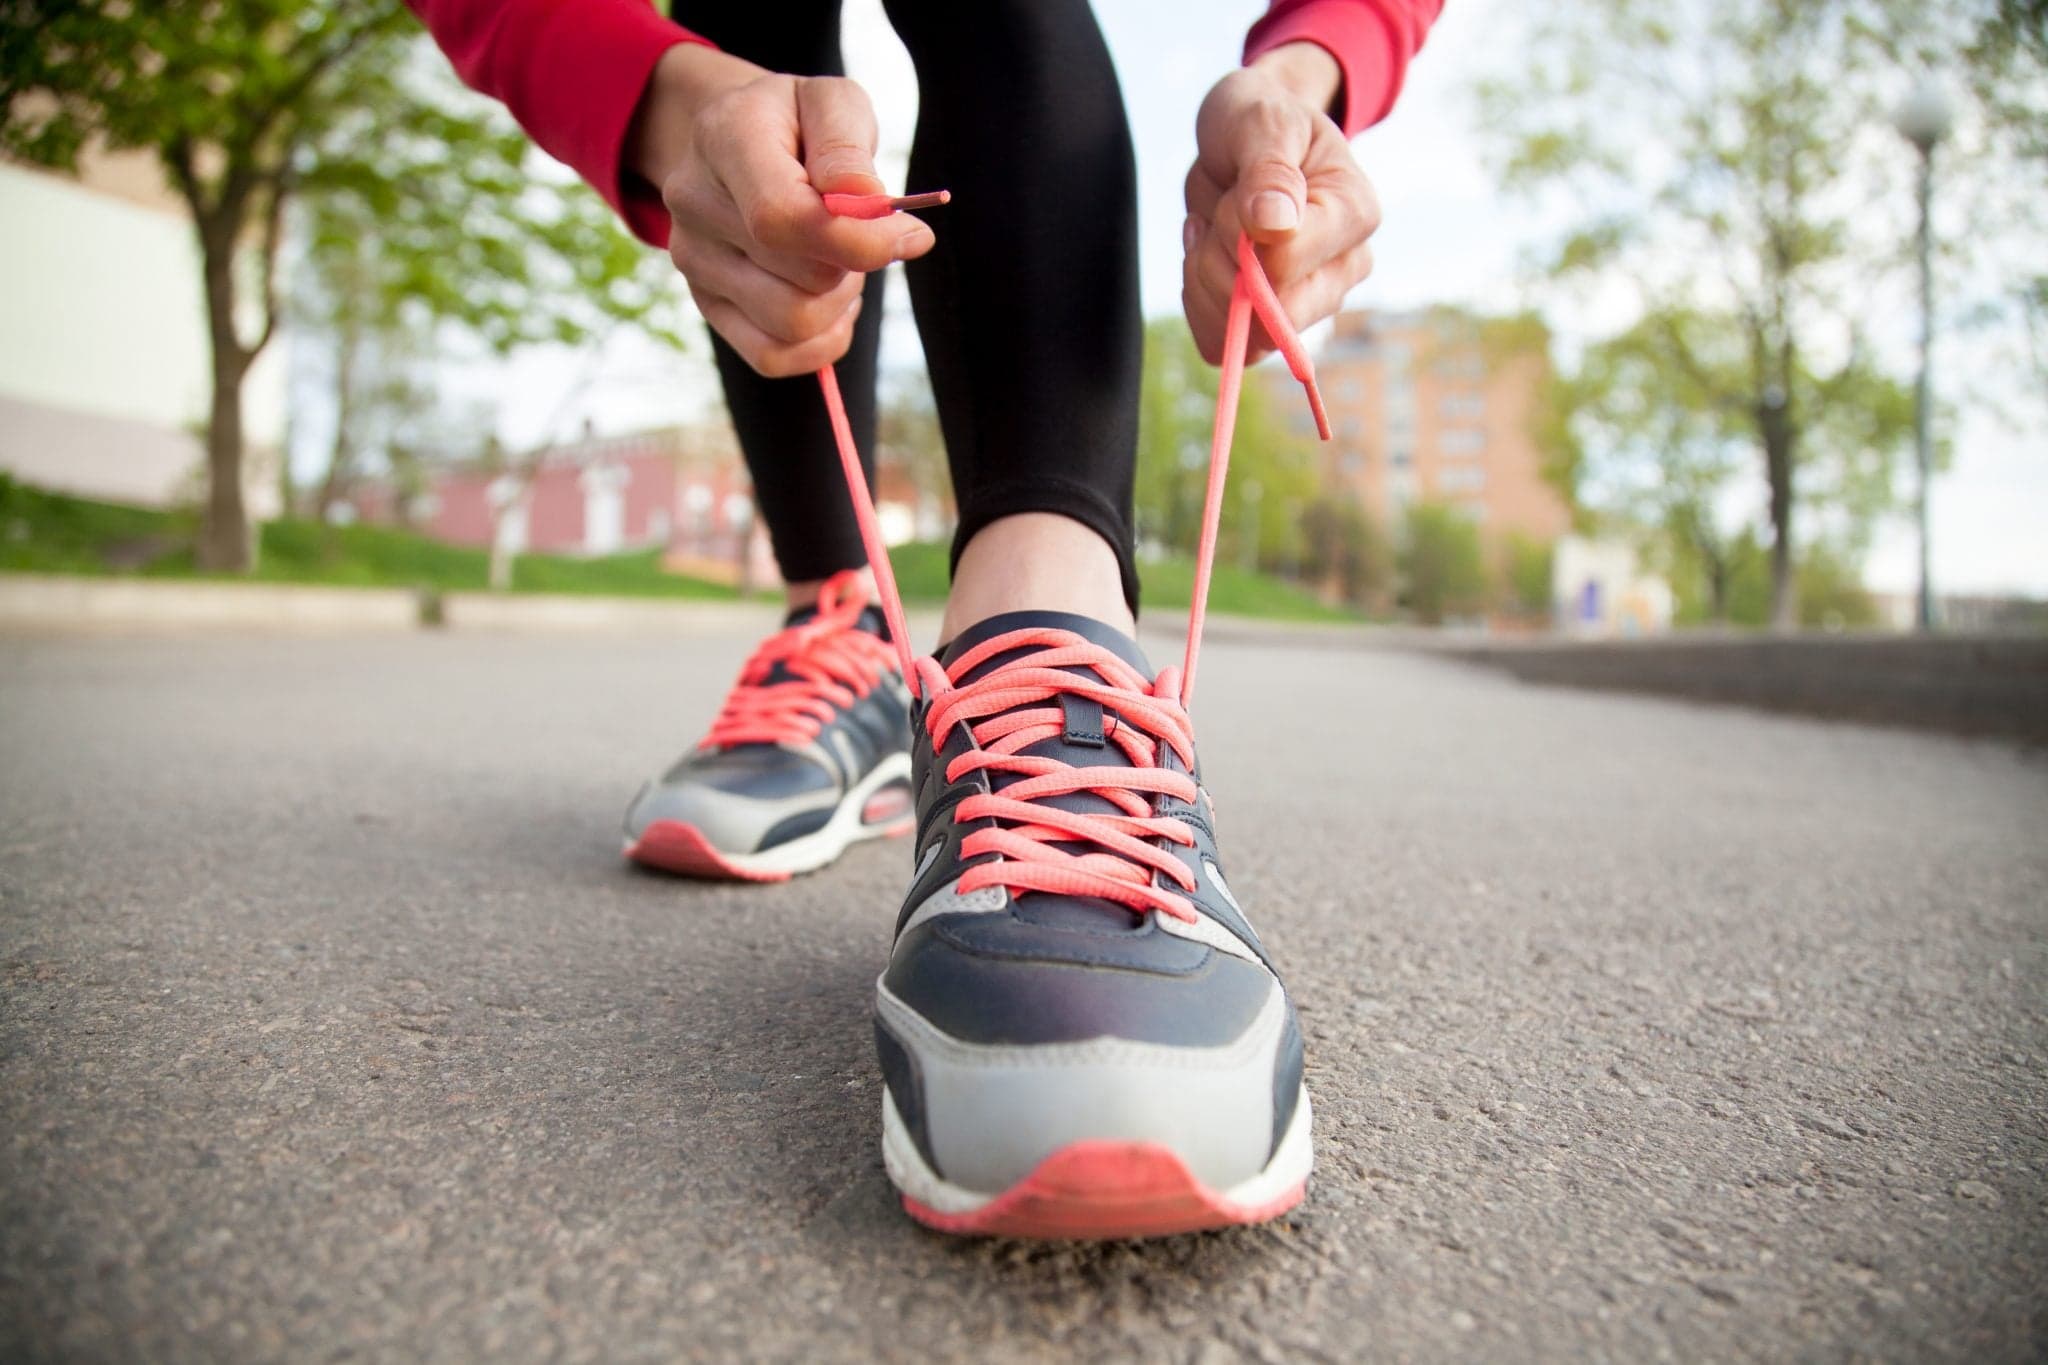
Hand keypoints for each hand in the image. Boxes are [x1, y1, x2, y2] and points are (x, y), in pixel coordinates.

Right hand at [626, 46, 934, 376]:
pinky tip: (830, 303)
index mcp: (724, 139)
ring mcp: (692, 260)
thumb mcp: (834, 103)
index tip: (909, 236)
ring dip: (839, 302)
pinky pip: (772, 357)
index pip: (782, 218)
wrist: (739, 140)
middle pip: (799, 278)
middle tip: (862, 231)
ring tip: (841, 263)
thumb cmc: (798, 122)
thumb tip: (869, 203)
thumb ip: (848, 148)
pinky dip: (819, 343)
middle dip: (855, 263)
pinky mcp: (707, 304)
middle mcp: (693, 203)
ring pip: (791, 324)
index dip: (856, 241)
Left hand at [1182, 45, 1380, 364]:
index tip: (1235, 195)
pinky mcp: (1272, 323)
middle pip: (1268, 315)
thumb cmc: (1259, 120)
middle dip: (1219, 264)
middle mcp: (1345, 268)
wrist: (1246, 136)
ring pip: (1242, 336)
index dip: (1239, 236)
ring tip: (1213, 228)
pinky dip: (1197, 301)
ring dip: (1204, 279)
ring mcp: (1311, 302)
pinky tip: (1206, 254)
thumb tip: (1276, 226)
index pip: (1286, 264)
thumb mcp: (1262, 122)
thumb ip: (1270, 169)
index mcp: (1355, 214)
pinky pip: (1220, 343)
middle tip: (1218, 214)